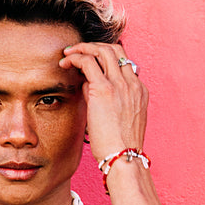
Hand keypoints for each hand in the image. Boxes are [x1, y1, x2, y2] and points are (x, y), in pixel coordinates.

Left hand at [59, 42, 147, 161]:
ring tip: (68, 54)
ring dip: (83, 48)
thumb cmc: (119, 147)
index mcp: (139, 91)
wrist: (124, 157)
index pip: (124, 63)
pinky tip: (65, 63)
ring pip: (102, 50)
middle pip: (115, 50)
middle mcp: (132, 84)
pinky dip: (75, 57)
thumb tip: (87, 85)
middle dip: (94, 47)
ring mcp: (120, 85)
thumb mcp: (119, 120)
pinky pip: (87, 61)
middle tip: (77, 52)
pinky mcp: (104, 89)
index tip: (91, 63)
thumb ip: (105, 99)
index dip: (106, 58)